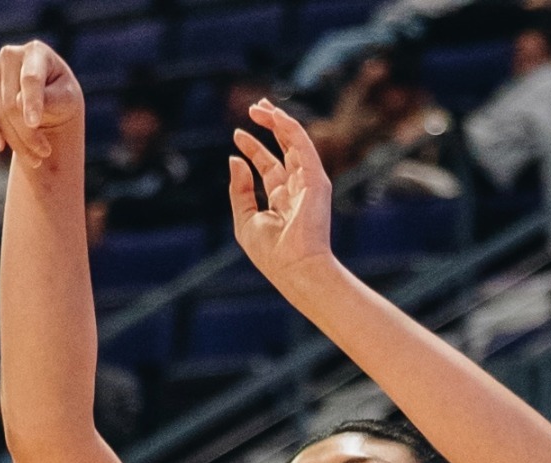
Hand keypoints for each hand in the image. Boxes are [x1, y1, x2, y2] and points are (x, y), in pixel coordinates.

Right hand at [0, 40, 81, 164]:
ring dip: (15, 140)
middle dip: (28, 134)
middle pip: (12, 103)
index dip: (32, 102)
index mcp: (37, 51)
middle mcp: (10, 54)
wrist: (47, 99)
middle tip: (43, 155)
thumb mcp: (67, 100)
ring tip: (35, 159)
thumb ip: (50, 99)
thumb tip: (19, 103)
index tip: (34, 123)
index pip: (31, 79)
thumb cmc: (61, 97)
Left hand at [229, 100, 335, 283]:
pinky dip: (291, 129)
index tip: (237, 135)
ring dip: (280, 122)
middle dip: (271, 127)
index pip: (269, 166)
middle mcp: (298, 188)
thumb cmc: (272, 253)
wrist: (295, 268)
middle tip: (255, 107)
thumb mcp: (245, 219)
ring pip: (295, 143)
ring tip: (261, 106)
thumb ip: (239, 189)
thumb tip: (234, 159)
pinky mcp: (316, 180)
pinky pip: (303, 147)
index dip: (253, 148)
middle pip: (285, 149)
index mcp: (282, 199)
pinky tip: (277, 116)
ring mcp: (309, 183)